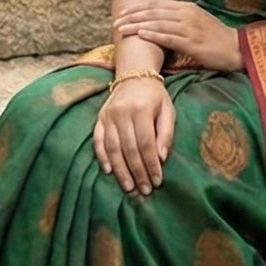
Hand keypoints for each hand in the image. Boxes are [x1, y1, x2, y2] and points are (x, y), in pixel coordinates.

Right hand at [94, 75, 174, 197]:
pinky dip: (102, 157)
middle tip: (144, 190)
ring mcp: (108, 116)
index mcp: (141, 109)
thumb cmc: (154, 96)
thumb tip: (161, 158)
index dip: (151, 164)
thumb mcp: (167, 110)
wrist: (134, 75)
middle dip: (137, 172)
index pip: (146, 143)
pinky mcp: (99, 119)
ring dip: (120, 171)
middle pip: (129, 149)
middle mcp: (122, 112)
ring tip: (129, 188)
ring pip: (113, 148)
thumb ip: (166, 133)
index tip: (157, 181)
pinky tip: (108, 171)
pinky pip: (98, 141)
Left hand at [113, 0, 244, 74]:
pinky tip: (141, 35)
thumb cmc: (216, 38)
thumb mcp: (198, 21)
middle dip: (132, 16)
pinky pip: (169, 37)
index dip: (138, 8)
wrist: (237, 48)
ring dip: (137, 26)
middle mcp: (187, 14)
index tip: (123, 12)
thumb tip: (160, 20)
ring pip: (158, 23)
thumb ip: (180, 18)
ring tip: (121, 30)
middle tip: (116, 21)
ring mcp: (190, 28)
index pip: (157, 4)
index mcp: (187, 7)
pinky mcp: (193, 43)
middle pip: (154, 12)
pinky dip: (153, 35)